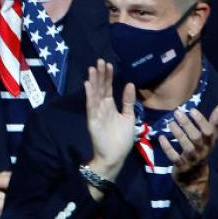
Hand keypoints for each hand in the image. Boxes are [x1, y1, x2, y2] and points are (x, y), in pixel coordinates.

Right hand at [84, 60, 134, 183]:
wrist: (115, 157)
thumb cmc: (121, 139)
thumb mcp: (129, 117)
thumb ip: (128, 101)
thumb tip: (129, 83)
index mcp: (110, 106)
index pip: (108, 88)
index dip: (108, 76)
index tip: (108, 64)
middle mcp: (101, 107)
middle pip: (100, 88)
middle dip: (100, 75)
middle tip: (100, 61)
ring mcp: (96, 114)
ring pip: (94, 94)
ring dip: (93, 81)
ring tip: (93, 68)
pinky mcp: (92, 121)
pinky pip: (91, 106)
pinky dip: (89, 96)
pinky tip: (88, 85)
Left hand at [158, 105, 217, 211]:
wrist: (196, 179)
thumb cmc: (202, 152)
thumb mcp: (210, 139)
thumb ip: (214, 122)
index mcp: (209, 143)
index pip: (208, 131)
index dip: (201, 120)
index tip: (192, 110)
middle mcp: (202, 151)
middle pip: (196, 137)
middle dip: (187, 124)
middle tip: (177, 112)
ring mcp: (191, 159)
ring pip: (186, 146)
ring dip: (178, 134)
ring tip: (170, 123)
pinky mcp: (181, 166)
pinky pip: (174, 156)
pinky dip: (168, 147)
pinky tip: (162, 137)